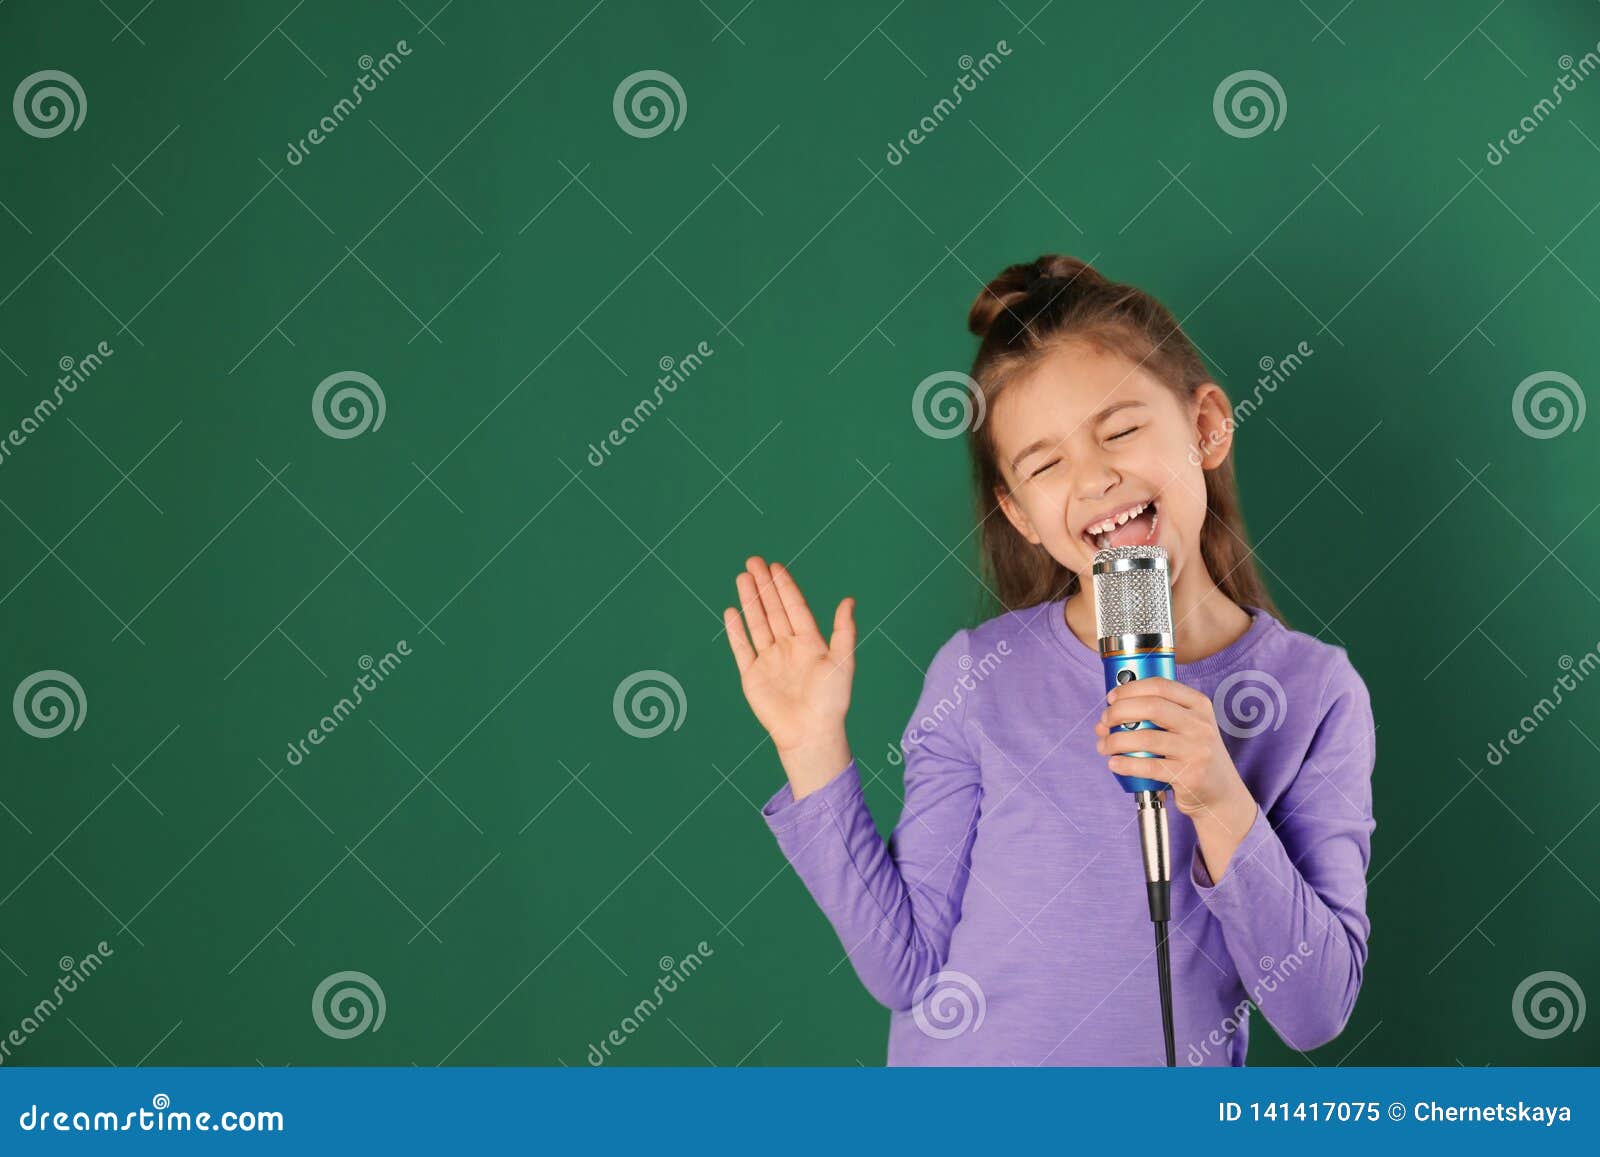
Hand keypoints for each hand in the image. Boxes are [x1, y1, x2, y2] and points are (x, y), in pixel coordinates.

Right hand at [723, 557, 855, 798]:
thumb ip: (843, 630)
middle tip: (753, 560)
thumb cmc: (831, 701)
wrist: (810, 733)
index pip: (794, 607)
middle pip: (773, 610)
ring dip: (749, 601)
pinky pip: (742, 648)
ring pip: (756, 623)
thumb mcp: (842, 661)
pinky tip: (731, 611)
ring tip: (742, 576)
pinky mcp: (752, 676)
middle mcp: (788, 648)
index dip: (785, 586)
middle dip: (763, 586)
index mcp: (810, 643)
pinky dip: (736, 630)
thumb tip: (848, 600)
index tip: (775, 566)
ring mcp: (769, 661)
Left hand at [1094, 677, 1257, 856]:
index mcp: (1199, 705)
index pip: (1160, 686)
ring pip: (1146, 738)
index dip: (1130, 688)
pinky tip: (1114, 764)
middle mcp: (1200, 725)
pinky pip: (1149, 766)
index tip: (1112, 697)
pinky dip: (1126, 764)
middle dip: (1119, 711)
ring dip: (1116, 741)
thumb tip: (1105, 722)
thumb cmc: (1194, 755)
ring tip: (1104, 746)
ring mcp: (1197, 750)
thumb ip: (1152, 718)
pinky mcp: (1189, 775)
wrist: (1221, 794)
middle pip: (1151, 707)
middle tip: (1105, 720)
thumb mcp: (1186, 728)